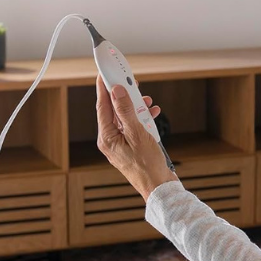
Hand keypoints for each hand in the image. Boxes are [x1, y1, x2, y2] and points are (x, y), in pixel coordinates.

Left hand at [95, 75, 178, 200]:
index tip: (105, 72)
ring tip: (148, 102)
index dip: (104, 87)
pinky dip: (142, 119)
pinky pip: (133, 127)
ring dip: (136, 108)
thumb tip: (117, 92)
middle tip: (131, 82)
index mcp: (107, 137)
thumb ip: (126, 111)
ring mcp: (120, 144)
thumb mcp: (138, 134)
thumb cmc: (148, 166)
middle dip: (124, 96)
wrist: (158, 187)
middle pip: (114, 111)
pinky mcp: (131, 147)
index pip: (102, 106)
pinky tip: (152, 115)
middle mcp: (110, 140)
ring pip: (125, 118)